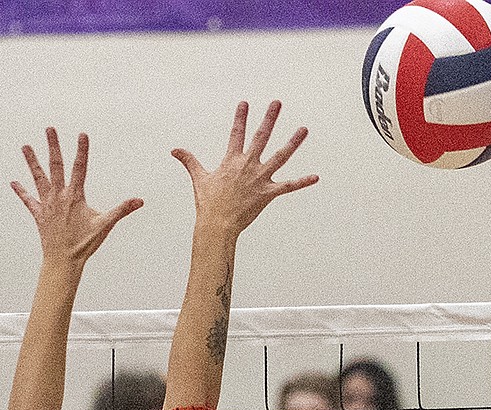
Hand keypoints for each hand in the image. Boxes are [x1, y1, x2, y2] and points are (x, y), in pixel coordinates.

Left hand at [12, 128, 142, 273]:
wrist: (63, 261)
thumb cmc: (84, 244)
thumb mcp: (105, 225)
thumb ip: (122, 210)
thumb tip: (139, 201)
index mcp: (75, 196)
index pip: (80, 168)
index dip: (82, 150)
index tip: (82, 134)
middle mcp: (59, 196)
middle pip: (55, 166)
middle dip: (53, 146)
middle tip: (49, 129)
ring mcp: (47, 205)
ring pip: (38, 178)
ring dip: (32, 162)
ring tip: (25, 146)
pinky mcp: (39, 215)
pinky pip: (28, 201)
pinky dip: (21, 192)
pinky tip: (13, 182)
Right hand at [172, 101, 317, 243]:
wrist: (217, 225)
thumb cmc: (208, 204)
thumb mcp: (198, 179)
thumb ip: (189, 161)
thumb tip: (174, 150)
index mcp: (231, 160)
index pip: (236, 133)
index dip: (241, 117)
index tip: (245, 103)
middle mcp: (247, 165)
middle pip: (261, 137)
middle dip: (269, 118)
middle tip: (277, 103)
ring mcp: (259, 178)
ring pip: (280, 156)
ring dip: (293, 142)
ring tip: (304, 129)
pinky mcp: (268, 193)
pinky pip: (288, 187)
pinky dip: (302, 182)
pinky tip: (316, 177)